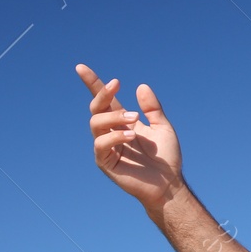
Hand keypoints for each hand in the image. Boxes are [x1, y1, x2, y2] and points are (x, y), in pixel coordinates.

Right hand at [77, 63, 183, 212]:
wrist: (169, 184)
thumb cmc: (166, 158)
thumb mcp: (162, 127)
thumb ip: (152, 108)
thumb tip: (141, 86)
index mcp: (122, 122)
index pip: (104, 101)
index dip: (93, 84)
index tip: (81, 67)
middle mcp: (111, 132)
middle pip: (96, 108)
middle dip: (102, 93)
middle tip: (117, 84)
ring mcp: (107, 147)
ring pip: (96, 123)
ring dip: (113, 115)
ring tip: (133, 118)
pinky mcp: (105, 163)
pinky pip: (101, 144)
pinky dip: (114, 135)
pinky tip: (130, 135)